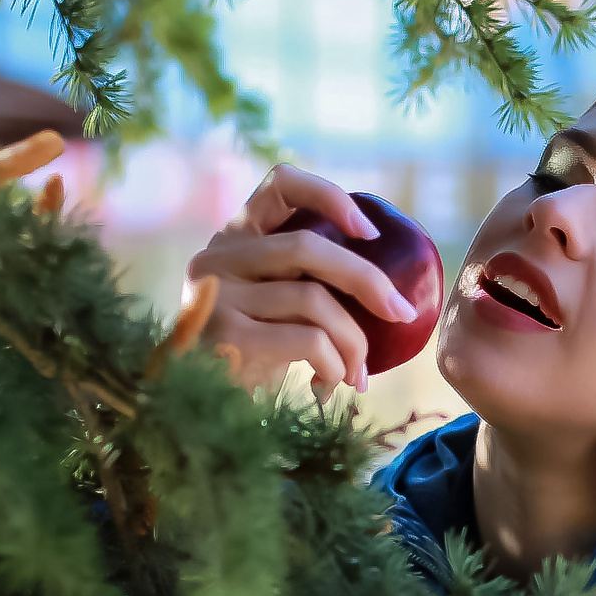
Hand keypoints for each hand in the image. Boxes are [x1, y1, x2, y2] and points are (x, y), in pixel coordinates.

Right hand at [185, 163, 418, 398]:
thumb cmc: (249, 358)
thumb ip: (306, 281)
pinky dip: (333, 364)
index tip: (369, 232)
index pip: (281, 183)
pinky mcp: (224, 335)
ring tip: (357, 374)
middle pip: (309, 247)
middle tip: (401, 313)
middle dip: (368, 281)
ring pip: (314, 300)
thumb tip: (389, 292)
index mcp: (234, 238)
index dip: (330, 197)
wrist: (194, 412)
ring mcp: (216, 295)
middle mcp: (218, 257)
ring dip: (353, 341)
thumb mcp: (273, 307)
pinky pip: (307, 339)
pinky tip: (329, 385)